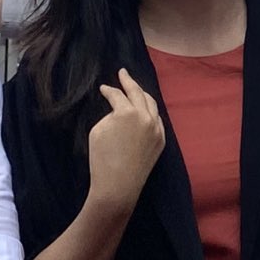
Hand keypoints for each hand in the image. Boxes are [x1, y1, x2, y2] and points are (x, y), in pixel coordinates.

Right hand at [86, 69, 165, 214]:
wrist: (118, 187)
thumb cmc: (102, 159)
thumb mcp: (98, 131)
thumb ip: (110, 115)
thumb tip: (118, 111)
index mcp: (128, 112)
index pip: (117, 95)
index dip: (108, 90)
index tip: (103, 88)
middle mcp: (146, 116)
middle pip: (138, 93)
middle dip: (129, 82)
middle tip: (123, 73)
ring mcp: (157, 129)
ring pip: (151, 105)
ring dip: (142, 95)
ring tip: (135, 89)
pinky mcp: (161, 141)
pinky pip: (156, 120)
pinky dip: (150, 111)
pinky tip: (145, 109)